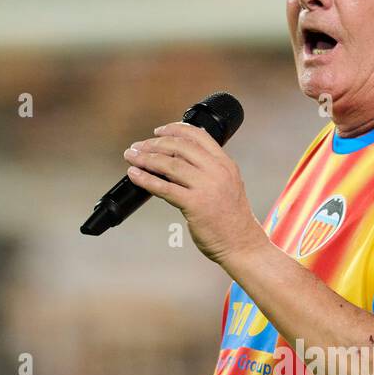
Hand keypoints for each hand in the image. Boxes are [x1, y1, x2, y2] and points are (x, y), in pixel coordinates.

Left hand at [123, 121, 265, 267]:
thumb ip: (210, 170)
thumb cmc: (232, 220)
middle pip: (180, 146)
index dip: (175, 129)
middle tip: (138, 146)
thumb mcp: (228, 186)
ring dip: (145, 158)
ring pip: (169, 164)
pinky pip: (164, 188)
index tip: (158, 132)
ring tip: (131, 157)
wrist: (242, 245)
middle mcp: (217, 172)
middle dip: (154, 143)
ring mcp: (207, 187)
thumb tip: (179, 160)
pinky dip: (146, 179)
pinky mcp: (195, 205)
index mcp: (225, 164)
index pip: (198, 135)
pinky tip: (134, 175)